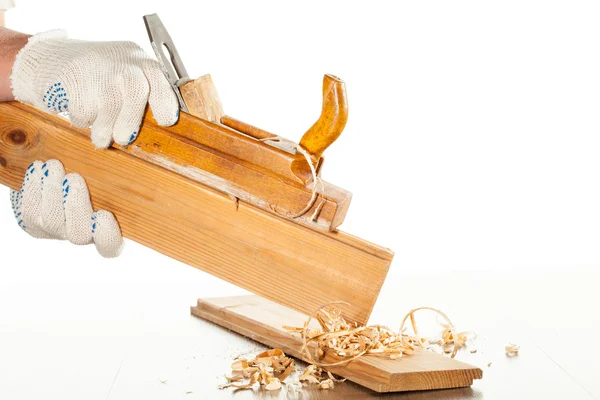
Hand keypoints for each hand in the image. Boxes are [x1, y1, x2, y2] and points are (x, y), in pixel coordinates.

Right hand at [10, 31, 178, 147]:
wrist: (54, 58)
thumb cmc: (102, 77)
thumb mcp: (128, 75)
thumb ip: (144, 98)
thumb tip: (157, 131)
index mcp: (141, 61)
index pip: (159, 79)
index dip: (165, 102)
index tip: (166, 122)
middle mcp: (122, 61)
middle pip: (135, 88)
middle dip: (132, 118)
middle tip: (125, 139)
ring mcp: (97, 68)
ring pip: (109, 104)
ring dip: (105, 128)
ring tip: (101, 139)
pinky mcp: (73, 78)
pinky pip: (84, 109)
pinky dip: (83, 120)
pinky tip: (82, 113)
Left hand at [10, 160, 123, 257]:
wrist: (57, 173)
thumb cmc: (93, 171)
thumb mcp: (109, 174)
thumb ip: (115, 175)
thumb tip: (117, 151)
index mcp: (107, 229)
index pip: (110, 245)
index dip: (107, 235)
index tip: (104, 215)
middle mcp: (82, 235)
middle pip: (79, 235)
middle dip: (75, 206)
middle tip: (74, 178)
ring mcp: (55, 232)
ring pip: (51, 221)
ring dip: (52, 191)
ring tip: (54, 165)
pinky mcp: (32, 223)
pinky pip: (28, 210)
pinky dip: (33, 187)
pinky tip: (39, 168)